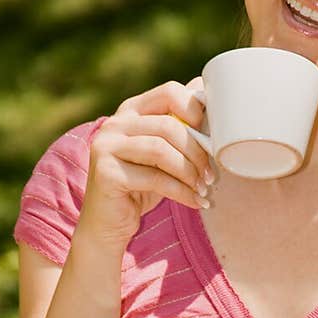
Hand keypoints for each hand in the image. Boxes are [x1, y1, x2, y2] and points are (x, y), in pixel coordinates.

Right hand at [76, 78, 212, 249]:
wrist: (108, 225)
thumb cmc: (141, 187)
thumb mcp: (164, 155)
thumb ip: (179, 128)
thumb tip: (208, 96)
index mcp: (131, 110)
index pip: (169, 92)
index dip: (195, 111)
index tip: (211, 138)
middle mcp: (115, 123)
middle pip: (169, 125)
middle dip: (198, 152)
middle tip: (211, 176)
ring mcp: (106, 146)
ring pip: (161, 151)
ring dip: (190, 172)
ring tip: (203, 189)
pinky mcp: (106, 173)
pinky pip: (154, 178)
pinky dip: (181, 192)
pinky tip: (195, 202)